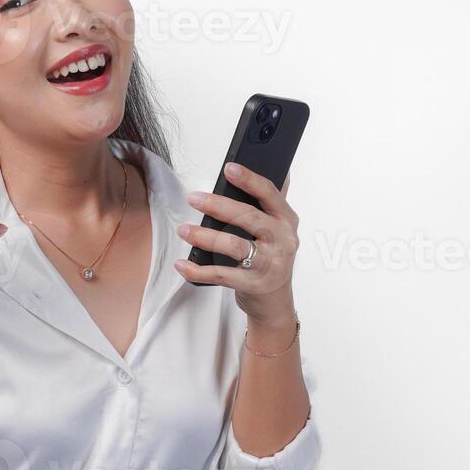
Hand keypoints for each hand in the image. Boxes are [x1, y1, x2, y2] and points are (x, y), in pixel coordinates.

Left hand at [173, 163, 297, 325]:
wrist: (275, 302)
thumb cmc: (271, 259)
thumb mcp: (277, 229)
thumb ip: (271, 202)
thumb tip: (278, 167)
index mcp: (287, 220)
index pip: (269, 193)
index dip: (249, 179)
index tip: (228, 168)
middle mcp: (283, 240)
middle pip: (248, 218)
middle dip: (218, 206)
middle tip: (194, 199)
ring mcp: (269, 264)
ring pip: (234, 246)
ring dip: (205, 237)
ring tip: (184, 230)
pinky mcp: (253, 285)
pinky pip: (221, 275)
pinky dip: (198, 270)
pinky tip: (183, 264)